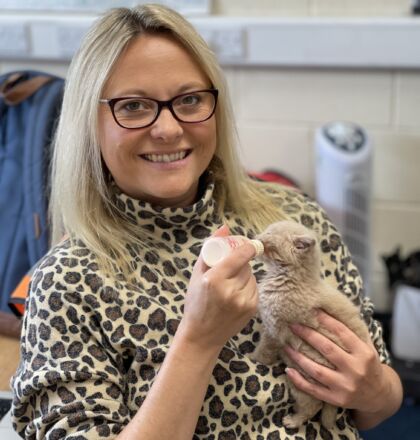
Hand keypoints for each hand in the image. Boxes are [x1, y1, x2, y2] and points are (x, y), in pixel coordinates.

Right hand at [180, 225, 257, 349]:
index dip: (247, 246)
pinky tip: (235, 294)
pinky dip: (247, 286)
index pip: (240, 255)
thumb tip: (225, 227)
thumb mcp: (196, 274)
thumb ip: (210, 249)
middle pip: (245, 265)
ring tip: (229, 283)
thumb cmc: (195, 303)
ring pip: (251, 276)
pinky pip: (254, 288)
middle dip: (240, 262)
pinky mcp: (252, 309)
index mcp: (215, 280)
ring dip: (244, 274)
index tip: (247, 243)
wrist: (202, 336)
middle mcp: (231, 291)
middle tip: (229, 267)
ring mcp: (243, 301)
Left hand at [283, 310, 387, 413]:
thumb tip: (333, 309)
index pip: (343, 333)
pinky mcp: (337, 399)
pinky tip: (288, 370)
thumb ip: (354, 331)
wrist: (381, 396)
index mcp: (364, 354)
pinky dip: (299, 380)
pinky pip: (314, 390)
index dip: (326, 320)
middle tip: (292, 324)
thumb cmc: (369, 365)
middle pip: (327, 349)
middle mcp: (356, 370)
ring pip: (317, 370)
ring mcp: (346, 387)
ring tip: (286, 345)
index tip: (312, 310)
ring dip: (299, 357)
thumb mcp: (368, 347)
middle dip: (308, 335)